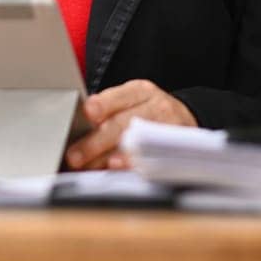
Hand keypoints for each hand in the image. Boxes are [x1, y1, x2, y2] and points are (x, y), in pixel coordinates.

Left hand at [65, 79, 195, 170]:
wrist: (185, 120)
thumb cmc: (147, 112)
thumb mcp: (131, 101)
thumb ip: (108, 108)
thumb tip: (79, 122)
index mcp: (141, 91)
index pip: (119, 96)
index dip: (103, 105)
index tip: (88, 113)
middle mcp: (157, 107)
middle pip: (124, 123)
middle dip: (96, 142)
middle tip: (75, 156)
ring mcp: (170, 128)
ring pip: (138, 143)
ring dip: (111, 156)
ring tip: (92, 165)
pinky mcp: (177, 149)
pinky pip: (153, 159)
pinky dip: (132, 165)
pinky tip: (118, 168)